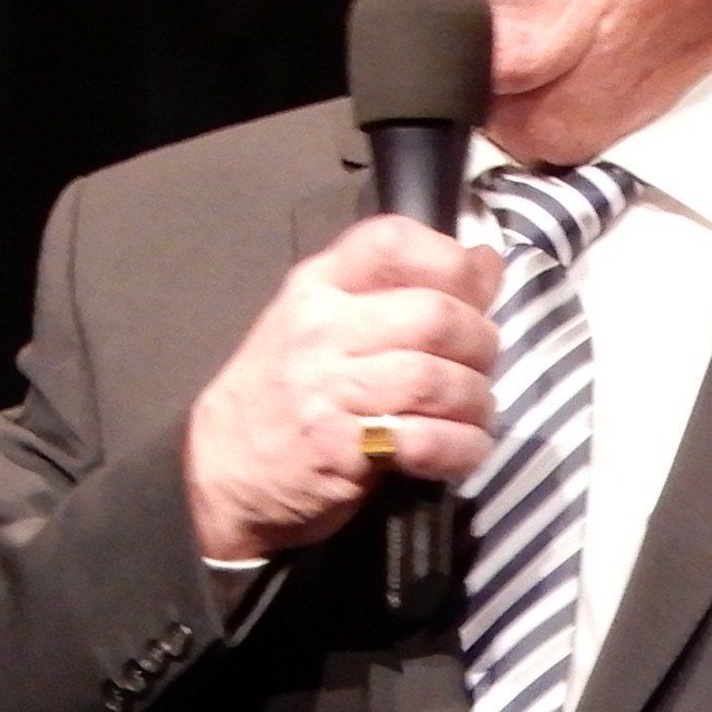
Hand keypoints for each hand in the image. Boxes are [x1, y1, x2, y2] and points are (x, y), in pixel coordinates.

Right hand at [184, 215, 500, 561]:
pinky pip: (426, 441)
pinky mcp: (341, 451)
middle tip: (481, 367)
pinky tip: (462, 450)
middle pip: (434, 315)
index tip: (475, 295)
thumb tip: (486, 260)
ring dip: (476, 402)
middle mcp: (321, 329)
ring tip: (475, 414)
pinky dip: (462, 448)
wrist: (225, 469)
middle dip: (480, 344)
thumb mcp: (328, 322)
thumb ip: (402, 291)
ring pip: (436, 379)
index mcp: (319, 286)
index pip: (392, 242)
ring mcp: (327, 390)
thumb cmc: (287, 391)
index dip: (452, 262)